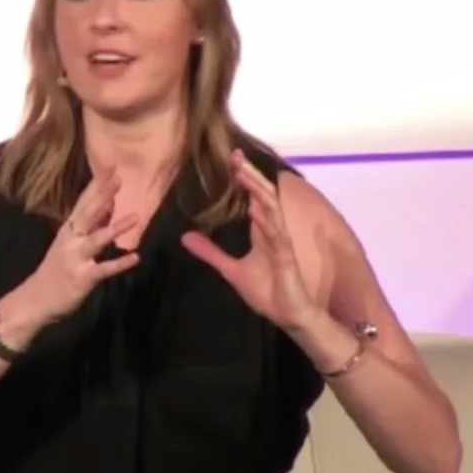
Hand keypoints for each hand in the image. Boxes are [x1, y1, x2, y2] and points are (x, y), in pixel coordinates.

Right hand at [18, 164, 141, 322]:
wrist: (35, 300)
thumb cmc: (56, 271)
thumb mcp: (70, 244)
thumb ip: (89, 226)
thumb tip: (108, 205)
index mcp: (68, 230)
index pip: (84, 202)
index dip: (97, 185)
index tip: (110, 166)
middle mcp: (71, 240)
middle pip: (88, 214)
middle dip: (103, 196)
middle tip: (118, 177)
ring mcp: (76, 258)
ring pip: (96, 240)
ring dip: (115, 228)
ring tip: (135, 217)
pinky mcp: (82, 278)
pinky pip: (103, 269)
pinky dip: (119, 263)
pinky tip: (135, 257)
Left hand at [180, 150, 318, 329]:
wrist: (287, 316)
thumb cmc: (266, 292)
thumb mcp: (231, 270)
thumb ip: (211, 253)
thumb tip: (184, 236)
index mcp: (262, 232)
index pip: (253, 199)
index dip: (244, 180)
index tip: (231, 161)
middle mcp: (273, 231)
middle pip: (262, 197)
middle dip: (250, 176)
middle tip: (236, 156)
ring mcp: (281, 243)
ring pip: (271, 209)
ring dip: (258, 190)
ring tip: (245, 172)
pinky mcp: (286, 257)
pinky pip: (277, 235)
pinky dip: (267, 220)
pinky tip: (256, 208)